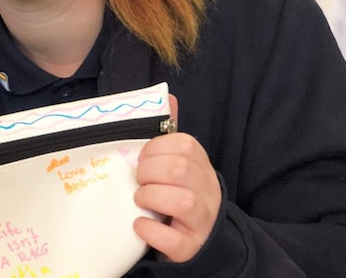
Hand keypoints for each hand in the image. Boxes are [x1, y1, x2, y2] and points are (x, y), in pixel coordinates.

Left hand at [132, 94, 220, 262]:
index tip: (141, 158)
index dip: (156, 149)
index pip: (185, 145)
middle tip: (138, 180)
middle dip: (149, 172)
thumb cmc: (177, 196)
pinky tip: (139, 225)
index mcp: (201, 167)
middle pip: (180, 170)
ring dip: (151, 197)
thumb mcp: (176, 165)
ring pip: (182, 201)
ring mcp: (202, 222)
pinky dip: (151, 230)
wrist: (195, 242)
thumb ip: (169, 135)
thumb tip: (166, 97)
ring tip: (139, 200)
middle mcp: (207, 192)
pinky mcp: (191, 248)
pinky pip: (173, 239)